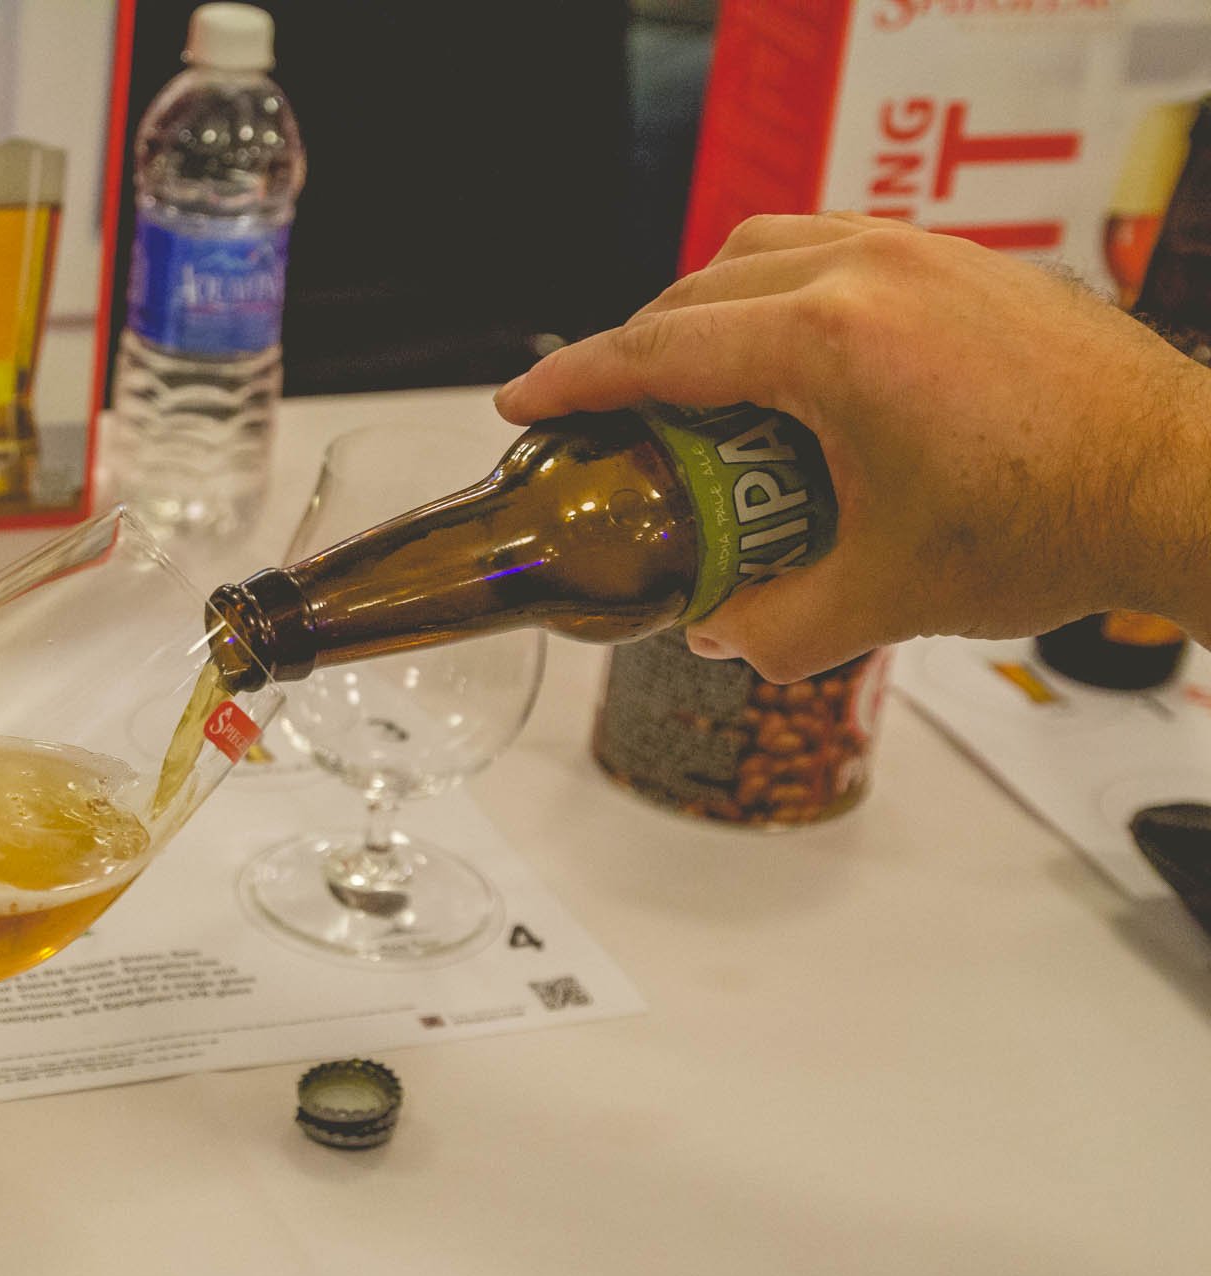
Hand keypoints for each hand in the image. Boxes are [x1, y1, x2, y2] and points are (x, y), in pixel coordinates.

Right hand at [494, 213, 1210, 680]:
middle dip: (636, 348)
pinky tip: (794, 359)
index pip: (658, 351)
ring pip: (764, 249)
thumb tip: (721, 634)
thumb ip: (777, 625)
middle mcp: (864, 273)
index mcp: (827, 343)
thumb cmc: (1047, 522)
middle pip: (699, 291)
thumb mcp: (886, 597)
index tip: (524, 404)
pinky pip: (834, 247)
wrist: (1180, 482)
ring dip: (707, 307)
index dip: (574, 381)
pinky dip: (782, 291)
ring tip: (696, 383)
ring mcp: (918, 254)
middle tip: (609, 417)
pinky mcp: (961, 260)